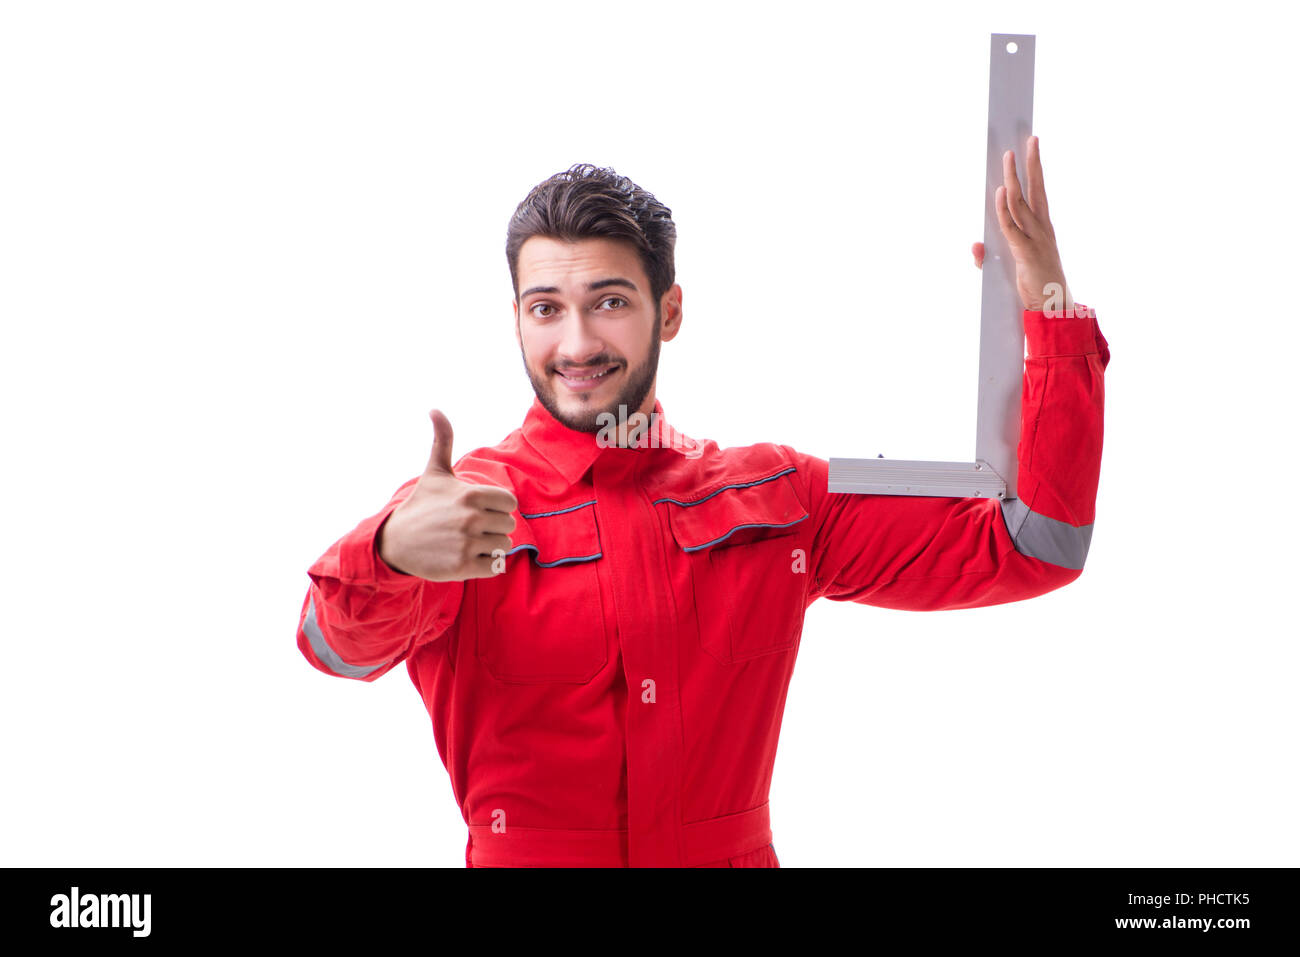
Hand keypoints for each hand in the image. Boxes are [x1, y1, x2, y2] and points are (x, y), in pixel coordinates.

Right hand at [377, 409, 517, 580]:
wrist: (395, 542)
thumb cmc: (421, 505)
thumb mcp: (435, 472)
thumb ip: (442, 440)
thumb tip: (434, 409)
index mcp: (471, 494)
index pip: (509, 503)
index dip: (496, 507)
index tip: (476, 509)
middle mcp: (471, 518)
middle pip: (508, 525)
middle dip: (492, 527)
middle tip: (467, 528)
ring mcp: (467, 544)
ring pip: (503, 546)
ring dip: (489, 546)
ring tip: (465, 542)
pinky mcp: (463, 567)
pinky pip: (495, 566)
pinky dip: (485, 564)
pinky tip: (466, 557)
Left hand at [970, 135, 1072, 312]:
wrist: (1052, 308)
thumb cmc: (1034, 285)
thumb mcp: (1010, 266)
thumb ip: (989, 255)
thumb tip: (974, 247)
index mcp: (1043, 227)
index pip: (1039, 191)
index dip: (1036, 169)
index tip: (1033, 146)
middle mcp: (1042, 228)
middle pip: (1036, 189)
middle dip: (1032, 163)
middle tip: (1029, 139)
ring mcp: (1035, 238)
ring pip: (1021, 202)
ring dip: (1013, 178)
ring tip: (1008, 158)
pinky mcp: (1025, 251)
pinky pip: (1012, 226)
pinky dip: (1004, 209)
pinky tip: (999, 192)